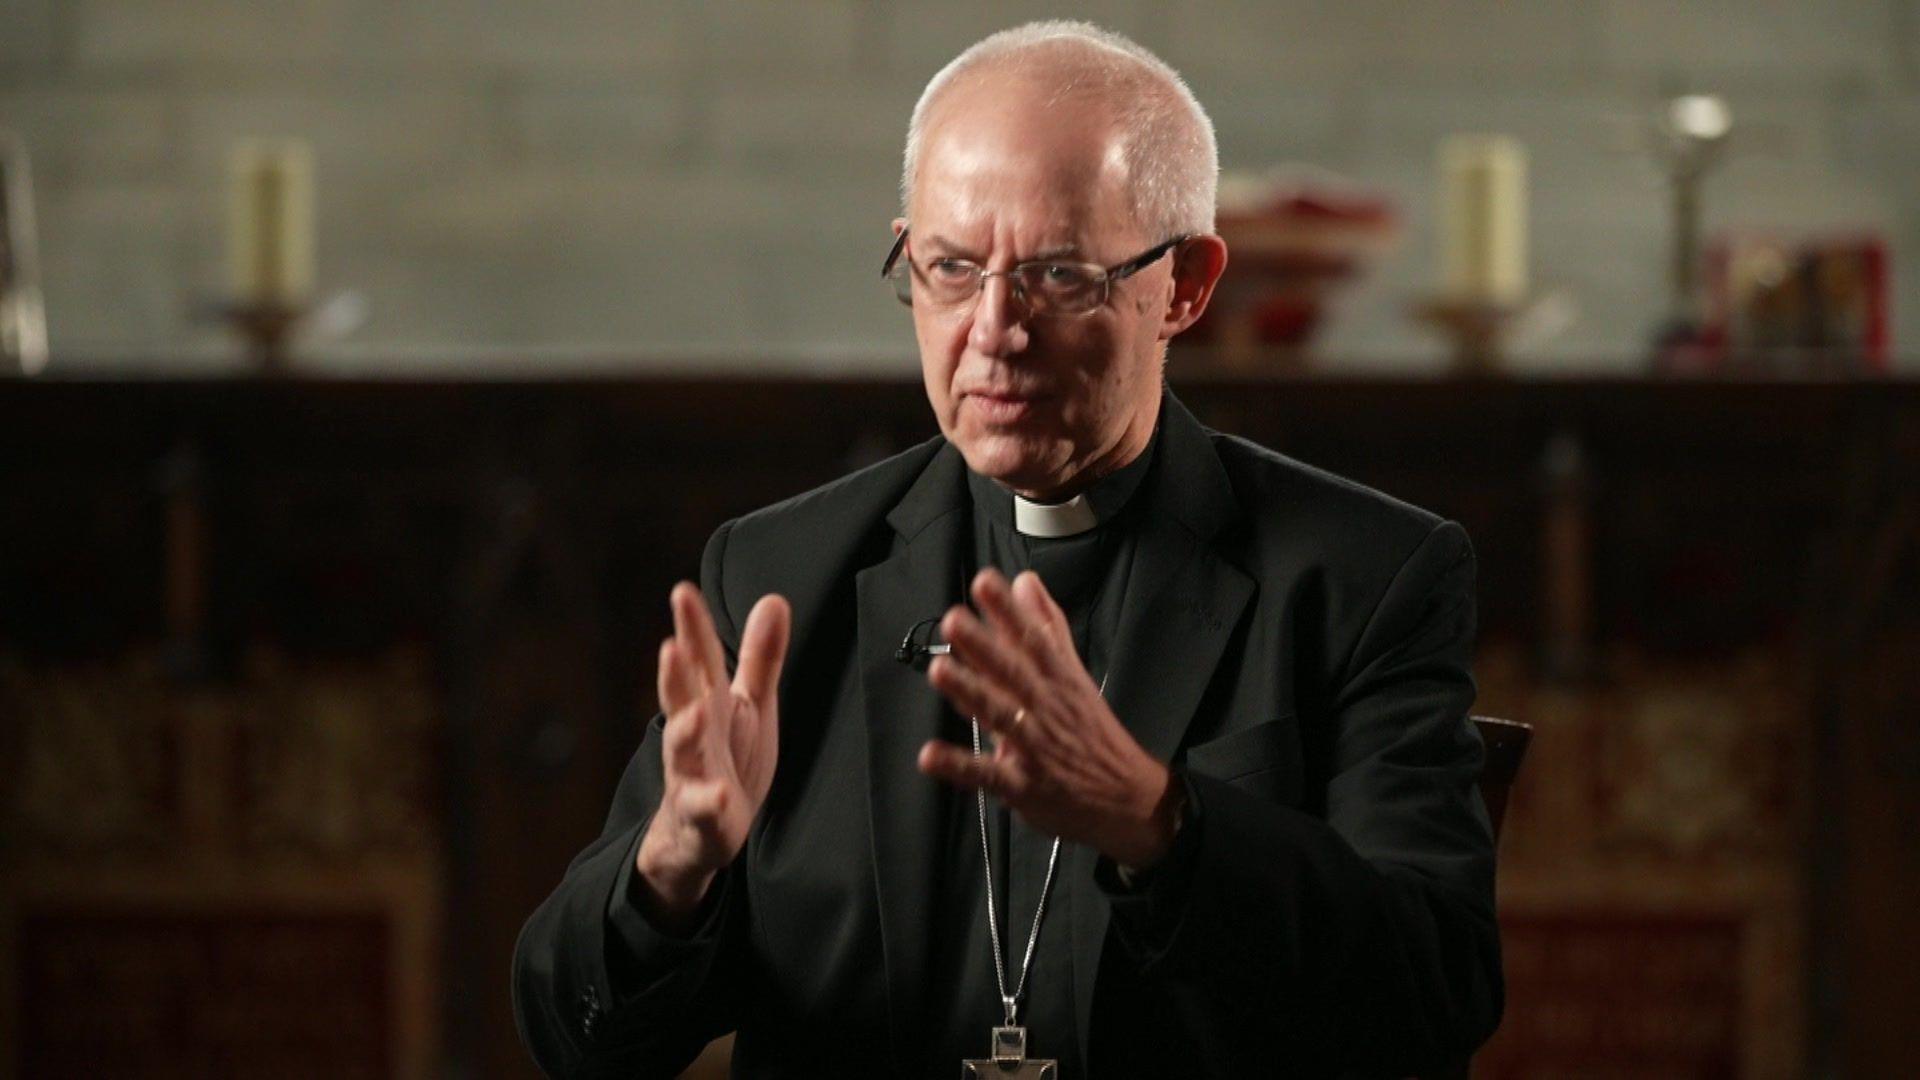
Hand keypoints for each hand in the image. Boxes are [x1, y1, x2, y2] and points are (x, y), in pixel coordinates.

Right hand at [635, 582, 789, 926]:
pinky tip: (717, 794)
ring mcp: (693, 775)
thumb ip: (761, 656)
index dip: (692, 627)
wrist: (702, 832)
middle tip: (671, 645)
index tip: (682, 591)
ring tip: (694, 714)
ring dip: (686, 732)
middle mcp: (695, 734)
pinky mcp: (703, 816)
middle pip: (682, 699)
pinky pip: (703, 809)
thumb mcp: (749, 704)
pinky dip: (707, 802)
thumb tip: (774, 598)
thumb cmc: (728, 758)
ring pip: (683, 751)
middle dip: (675, 674)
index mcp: (709, 703)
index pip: (701, 660)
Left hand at [919, 569, 1178, 868]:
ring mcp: (1033, 747)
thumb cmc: (1094, 732)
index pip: (1034, 639)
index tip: (986, 584)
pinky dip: (959, 766)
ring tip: (940, 670)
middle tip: (955, 620)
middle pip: (1014, 673)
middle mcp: (1046, 708)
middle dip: (984, 646)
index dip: (1009, 611)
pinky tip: (931, 755)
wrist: (1128, 797)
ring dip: (969, 692)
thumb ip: (1048, 627)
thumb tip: (1026, 582)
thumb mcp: (1075, 674)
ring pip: (999, 715)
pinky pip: (987, 775)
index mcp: (1059, 680)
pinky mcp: (1021, 785)